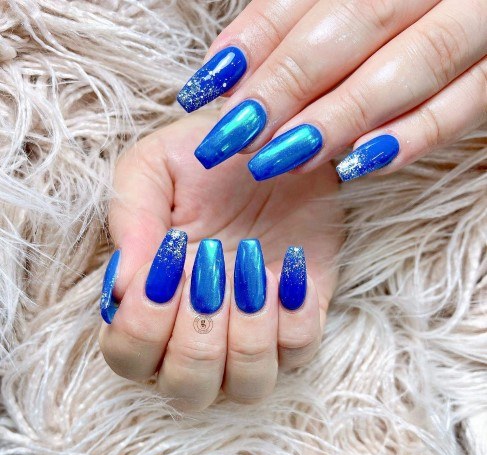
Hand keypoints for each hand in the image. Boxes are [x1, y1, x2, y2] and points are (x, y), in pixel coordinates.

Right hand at [99, 113, 342, 410]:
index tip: (169, 262)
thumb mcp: (154, 169)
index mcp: (150, 306)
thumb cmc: (205, 160)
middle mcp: (198, 334)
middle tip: (210, 270)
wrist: (275, 140)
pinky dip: (296, 315)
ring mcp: (252, 334)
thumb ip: (131, 221)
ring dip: (248, 336)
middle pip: (187, 390)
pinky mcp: (300, 320)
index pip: (128, 359)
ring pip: (248, 388)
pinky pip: (300, 352)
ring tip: (251, 267)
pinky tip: (289, 264)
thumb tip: (120, 289)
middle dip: (197, 337)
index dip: (142, 326)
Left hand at [177, 0, 485, 180]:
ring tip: (283, 157)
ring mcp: (480, 19)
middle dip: (290, 82)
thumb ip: (297, 21)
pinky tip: (358, 164)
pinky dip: (414, 136)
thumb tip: (230, 73)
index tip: (209, 85)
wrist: (470, 6)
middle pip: (359, 22)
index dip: (257, 37)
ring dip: (342, 115)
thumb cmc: (398, 9)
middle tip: (239, 134)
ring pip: (415, 63)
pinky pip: (465, 105)